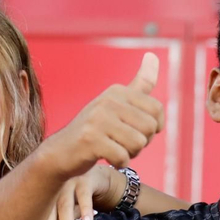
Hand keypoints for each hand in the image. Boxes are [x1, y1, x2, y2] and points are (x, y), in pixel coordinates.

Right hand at [39, 53, 163, 179]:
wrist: (62, 152)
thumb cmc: (96, 130)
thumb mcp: (118, 104)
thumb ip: (140, 84)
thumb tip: (152, 55)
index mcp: (117, 91)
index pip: (157, 110)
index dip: (152, 128)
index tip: (134, 131)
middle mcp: (108, 100)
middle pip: (150, 128)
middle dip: (141, 143)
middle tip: (121, 143)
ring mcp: (97, 119)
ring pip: (138, 144)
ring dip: (130, 154)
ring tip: (113, 149)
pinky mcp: (90, 139)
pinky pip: (123, 158)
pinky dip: (118, 163)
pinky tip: (105, 158)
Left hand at [39, 165, 122, 219]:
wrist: (94, 167)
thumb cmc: (74, 191)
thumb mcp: (63, 200)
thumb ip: (56, 215)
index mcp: (44, 189)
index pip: (38, 209)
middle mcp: (53, 183)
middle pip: (48, 208)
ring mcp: (68, 180)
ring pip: (65, 204)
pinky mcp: (85, 178)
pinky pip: (84, 197)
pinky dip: (85, 210)